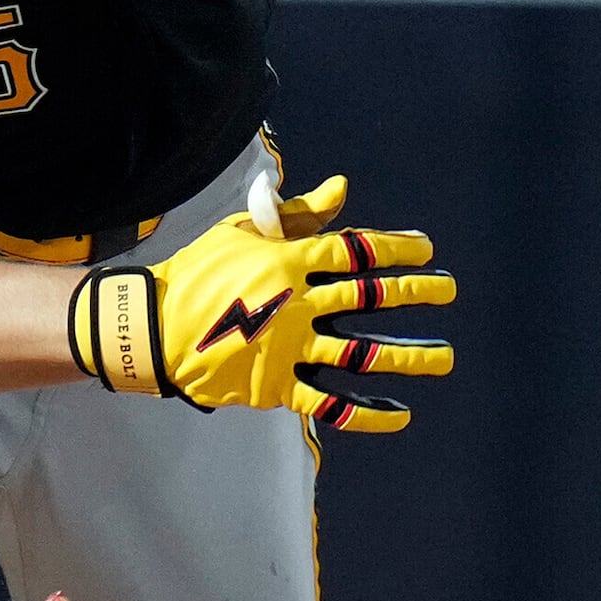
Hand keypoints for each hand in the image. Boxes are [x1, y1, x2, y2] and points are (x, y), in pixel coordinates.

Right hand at [69, 176, 454, 432]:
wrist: (152, 326)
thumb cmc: (199, 271)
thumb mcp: (242, 230)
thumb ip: (296, 213)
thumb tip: (342, 187)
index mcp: (289, 259)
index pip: (357, 250)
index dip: (396, 249)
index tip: (426, 250)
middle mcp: (297, 302)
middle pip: (369, 296)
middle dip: (414, 293)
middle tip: (448, 290)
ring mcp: (288, 345)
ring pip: (361, 352)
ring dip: (408, 356)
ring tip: (443, 357)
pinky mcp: (276, 385)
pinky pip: (330, 402)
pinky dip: (367, 411)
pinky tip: (399, 413)